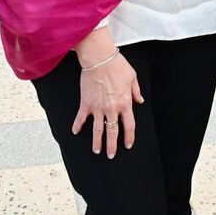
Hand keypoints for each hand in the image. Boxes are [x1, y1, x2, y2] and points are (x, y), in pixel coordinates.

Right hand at [72, 29, 143, 158]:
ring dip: (97, 142)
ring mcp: (97, 108)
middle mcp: (111, 108)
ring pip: (97, 130)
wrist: (100, 59)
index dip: (129, 136)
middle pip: (112, 132)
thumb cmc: (117, 66)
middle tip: (111, 155)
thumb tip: (139, 101)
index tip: (128, 144)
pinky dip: (77, 126)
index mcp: (125, 103)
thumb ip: (136, 91)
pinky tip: (75, 132)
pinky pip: (81, 118)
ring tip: (97, 150)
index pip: (129, 125)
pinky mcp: (86, 104)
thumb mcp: (132, 77)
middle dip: (112, 145)